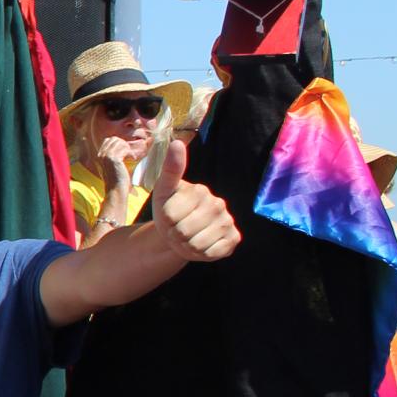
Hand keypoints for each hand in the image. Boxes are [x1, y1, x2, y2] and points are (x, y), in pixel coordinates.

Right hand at [97, 135, 136, 197]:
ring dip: (127, 148)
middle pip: (114, 139)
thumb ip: (112, 156)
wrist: (115, 190)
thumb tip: (121, 145)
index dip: (118, 143)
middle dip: (123, 144)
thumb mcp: (110, 165)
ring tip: (130, 156)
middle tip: (128, 154)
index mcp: (98, 156)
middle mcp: (100, 155)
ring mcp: (106, 156)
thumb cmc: (116, 179)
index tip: (124, 152)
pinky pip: (125, 149)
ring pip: (120, 142)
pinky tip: (132, 159)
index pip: (108, 140)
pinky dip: (130, 153)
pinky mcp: (114, 159)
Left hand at [151, 139, 239, 263]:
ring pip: (197, 244)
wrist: (178, 234)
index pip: (170, 215)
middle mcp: (218, 204)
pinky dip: (202, 254)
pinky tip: (202, 245)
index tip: (168, 216)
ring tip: (187, 238)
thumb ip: (171, 169)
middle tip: (177, 230)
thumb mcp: (163, 191)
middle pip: (184, 231)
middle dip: (175, 235)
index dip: (164, 221)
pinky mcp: (234, 239)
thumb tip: (177, 142)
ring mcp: (228, 221)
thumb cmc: (169, 211)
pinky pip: (213, 253)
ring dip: (187, 246)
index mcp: (200, 192)